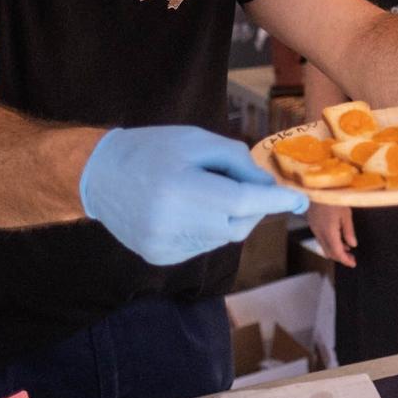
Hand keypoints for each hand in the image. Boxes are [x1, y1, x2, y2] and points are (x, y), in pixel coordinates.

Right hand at [79, 125, 307, 265]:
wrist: (97, 175)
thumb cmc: (151, 149)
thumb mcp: (196, 140)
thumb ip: (235, 160)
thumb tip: (267, 186)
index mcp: (180, 190)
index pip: (242, 201)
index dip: (275, 202)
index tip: (300, 202)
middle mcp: (172, 224)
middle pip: (237, 224)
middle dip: (252, 207)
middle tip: (245, 185)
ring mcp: (165, 246)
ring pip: (222, 238)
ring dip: (229, 217)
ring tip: (206, 192)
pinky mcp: (161, 257)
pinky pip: (203, 246)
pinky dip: (208, 228)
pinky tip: (188, 209)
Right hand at [310, 202, 356, 267]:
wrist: (316, 188)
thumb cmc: (334, 198)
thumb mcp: (346, 213)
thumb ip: (349, 231)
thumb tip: (353, 245)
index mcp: (329, 232)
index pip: (337, 252)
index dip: (345, 260)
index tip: (353, 263)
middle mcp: (320, 234)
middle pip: (329, 253)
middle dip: (341, 258)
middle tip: (352, 258)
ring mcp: (315, 229)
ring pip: (325, 247)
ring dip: (335, 250)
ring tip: (348, 249)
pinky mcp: (313, 225)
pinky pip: (321, 239)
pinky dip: (330, 243)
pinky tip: (339, 239)